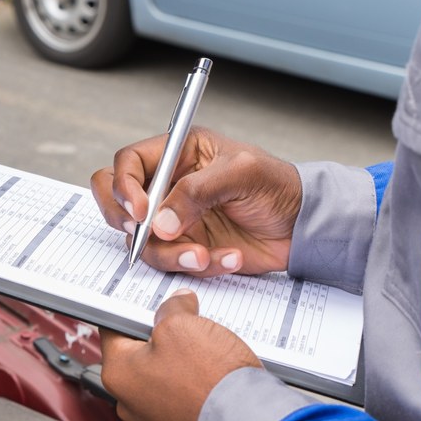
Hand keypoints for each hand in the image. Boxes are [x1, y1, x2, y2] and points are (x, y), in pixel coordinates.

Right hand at [90, 127, 301, 276]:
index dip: (124, 186)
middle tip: (150, 236)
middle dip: (129, 225)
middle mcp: (169, 187)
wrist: (303, 227)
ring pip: (143, 243)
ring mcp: (174, 222)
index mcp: (178, 154)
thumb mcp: (243, 173)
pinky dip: (200, 266)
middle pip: (118, 204)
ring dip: (172, 254)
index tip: (141, 211)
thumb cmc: (279, 186)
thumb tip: (160, 221)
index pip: (128, 164)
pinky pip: (174, 265)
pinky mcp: (187, 249)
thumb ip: (197, 191)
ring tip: (206, 255)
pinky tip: (229, 257)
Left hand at [100, 290, 260, 420]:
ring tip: (205, 353)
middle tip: (186, 325)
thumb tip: (176, 305)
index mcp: (118, 374)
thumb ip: (172, 309)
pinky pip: (180, 400)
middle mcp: (129, 403)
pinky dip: (193, 387)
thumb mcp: (183, 324)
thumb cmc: (209, 380)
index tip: (152, 304)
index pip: (113, 330)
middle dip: (161, 338)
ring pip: (162, 378)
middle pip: (139, 356)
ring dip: (179, 363)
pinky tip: (212, 378)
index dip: (133, 311)